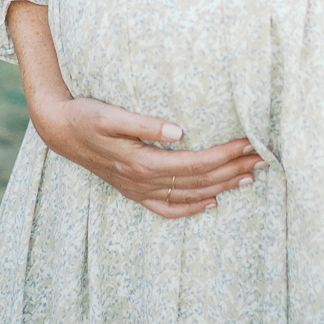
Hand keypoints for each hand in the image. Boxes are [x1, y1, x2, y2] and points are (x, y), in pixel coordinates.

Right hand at [31, 94, 264, 219]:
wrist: (59, 130)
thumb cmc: (86, 115)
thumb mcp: (110, 114)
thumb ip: (144, 123)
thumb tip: (179, 130)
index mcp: (142, 162)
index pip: (196, 162)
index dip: (225, 155)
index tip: (250, 144)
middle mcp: (144, 182)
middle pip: (199, 181)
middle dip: (234, 170)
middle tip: (264, 159)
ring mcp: (139, 190)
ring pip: (190, 196)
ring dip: (222, 187)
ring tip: (251, 177)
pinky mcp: (134, 192)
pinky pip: (168, 208)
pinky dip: (193, 208)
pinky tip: (212, 203)